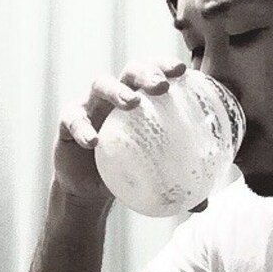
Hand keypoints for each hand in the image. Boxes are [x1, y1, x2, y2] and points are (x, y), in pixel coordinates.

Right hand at [55, 58, 189, 204]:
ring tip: (132, 103)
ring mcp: (90, 105)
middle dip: (146, 73)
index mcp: (140, 99)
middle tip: (161, 86)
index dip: (166, 66)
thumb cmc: (127, 168)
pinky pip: (72, 119)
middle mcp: (115, 95)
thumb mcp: (152, 173)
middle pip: (130, 71)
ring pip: (100, 84)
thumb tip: (205, 206)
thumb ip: (177, 184)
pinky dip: (82, 128)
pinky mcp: (67, 123)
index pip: (154, 73)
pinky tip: (93, 142)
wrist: (90, 188)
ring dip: (117, 91)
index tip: (183, 70)